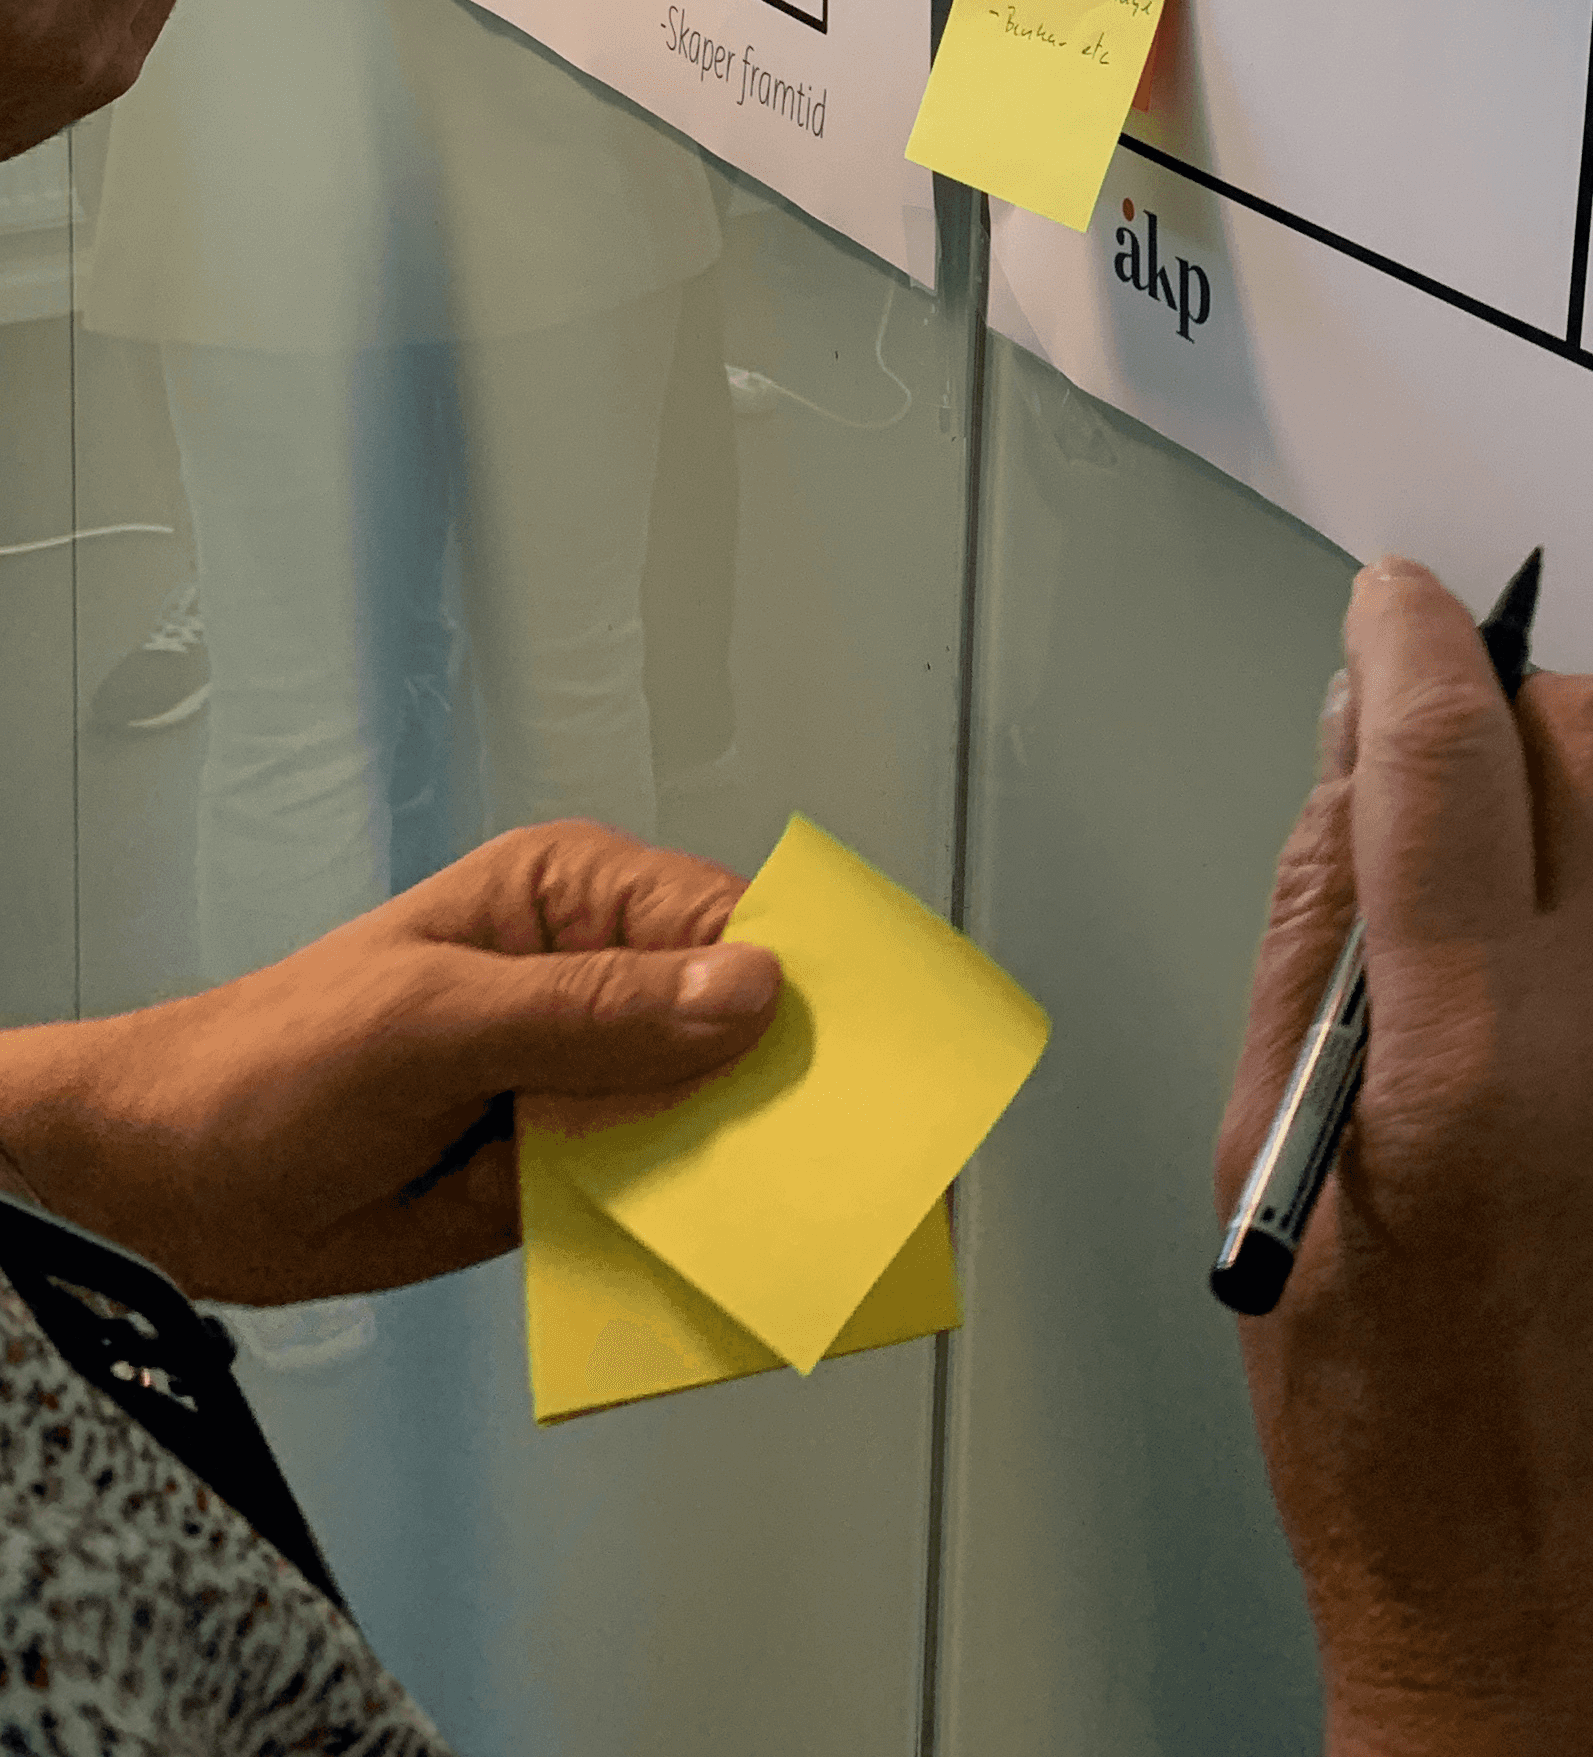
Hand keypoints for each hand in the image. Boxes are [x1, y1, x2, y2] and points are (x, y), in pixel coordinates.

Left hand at [0, 823, 779, 1302]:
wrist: (171, 1188)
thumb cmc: (275, 1063)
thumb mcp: (433, 1022)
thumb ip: (590, 1013)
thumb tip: (748, 988)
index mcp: (574, 896)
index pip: (722, 917)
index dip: (792, 975)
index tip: (859, 1044)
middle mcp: (597, 978)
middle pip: (732, 1020)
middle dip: (780, 1079)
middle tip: (846, 1144)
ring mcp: (585, 1078)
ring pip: (704, 1115)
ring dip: (739, 1163)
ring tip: (803, 1214)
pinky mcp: (565, 1171)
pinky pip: (653, 1195)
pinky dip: (681, 1227)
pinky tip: (719, 1258)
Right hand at [1216, 562, 1592, 1756]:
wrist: (1571, 1635)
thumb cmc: (1388, 1437)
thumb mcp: (1273, 1174)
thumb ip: (1317, 930)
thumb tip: (1358, 742)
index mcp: (1465, 1061)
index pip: (1442, 749)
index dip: (1411, 639)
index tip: (1395, 599)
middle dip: (1517, 716)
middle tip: (1454, 784)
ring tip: (1523, 985)